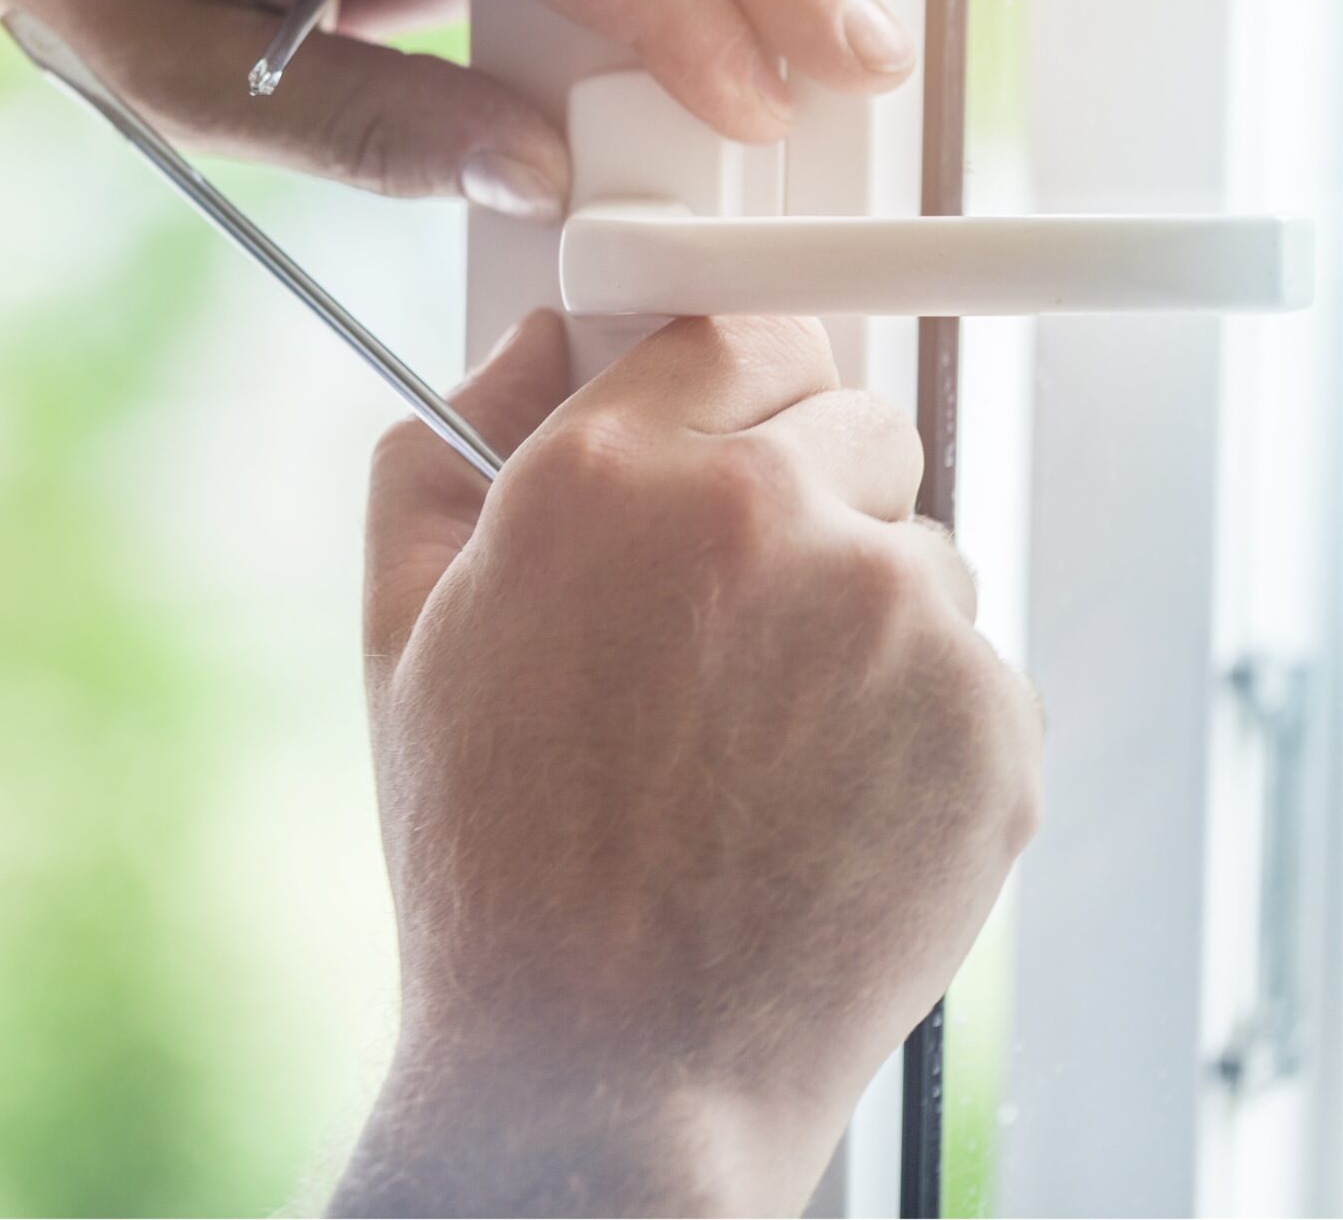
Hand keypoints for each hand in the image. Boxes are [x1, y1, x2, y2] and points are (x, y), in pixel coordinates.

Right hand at [337, 313, 1039, 1215]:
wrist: (604, 1063)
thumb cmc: (494, 859)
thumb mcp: (401, 634)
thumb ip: (442, 451)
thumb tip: (525, 351)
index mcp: (604, 475)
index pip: (733, 327)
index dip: (734, 386)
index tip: (735, 432)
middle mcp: (761, 515)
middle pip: (854, 415)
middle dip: (804, 488)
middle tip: (735, 611)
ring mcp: (894, 618)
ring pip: (917, 550)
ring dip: (862, 610)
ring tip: (760, 738)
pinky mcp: (989, 724)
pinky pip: (974, 669)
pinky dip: (917, 719)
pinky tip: (819, 800)